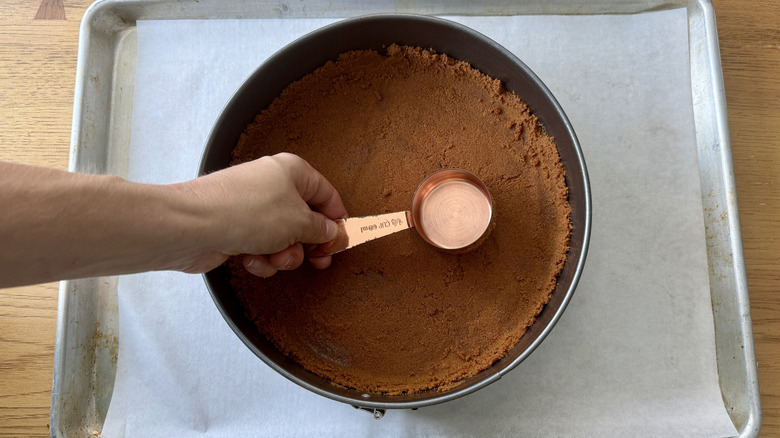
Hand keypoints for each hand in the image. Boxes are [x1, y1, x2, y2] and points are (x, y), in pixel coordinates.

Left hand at [179, 153, 347, 277]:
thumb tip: (335, 232)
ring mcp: (253, 209)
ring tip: (274, 256)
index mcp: (292, 171)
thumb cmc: (247, 213)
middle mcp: (273, 186)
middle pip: (305, 220)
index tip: (342, 242)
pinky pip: (262, 248)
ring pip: (284, 239)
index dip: (337, 219)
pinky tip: (251, 259)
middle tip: (317, 261)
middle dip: (308, 244)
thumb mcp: (299, 222)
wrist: (193, 226)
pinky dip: (261, 258)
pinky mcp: (236, 230)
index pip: (326, 194)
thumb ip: (323, 229)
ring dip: (283, 255)